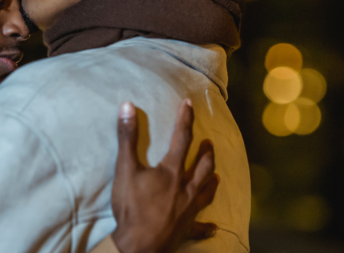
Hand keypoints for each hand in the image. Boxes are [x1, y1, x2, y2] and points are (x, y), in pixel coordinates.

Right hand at [110, 100, 219, 252]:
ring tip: (218, 175)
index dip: (184, 120)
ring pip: (206, 192)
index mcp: (171, 171)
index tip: (188, 104)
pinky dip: (207, 226)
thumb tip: (127, 106)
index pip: (181, 139)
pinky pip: (200, 227)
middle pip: (202, 167)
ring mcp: (188, 210)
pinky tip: (214, 226)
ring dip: (212, 181)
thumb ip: (127, 138)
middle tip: (210, 143)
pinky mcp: (186, 229)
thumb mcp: (125, 169)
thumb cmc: (132, 207)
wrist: (140, 245)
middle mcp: (185, 188)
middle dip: (206, 153)